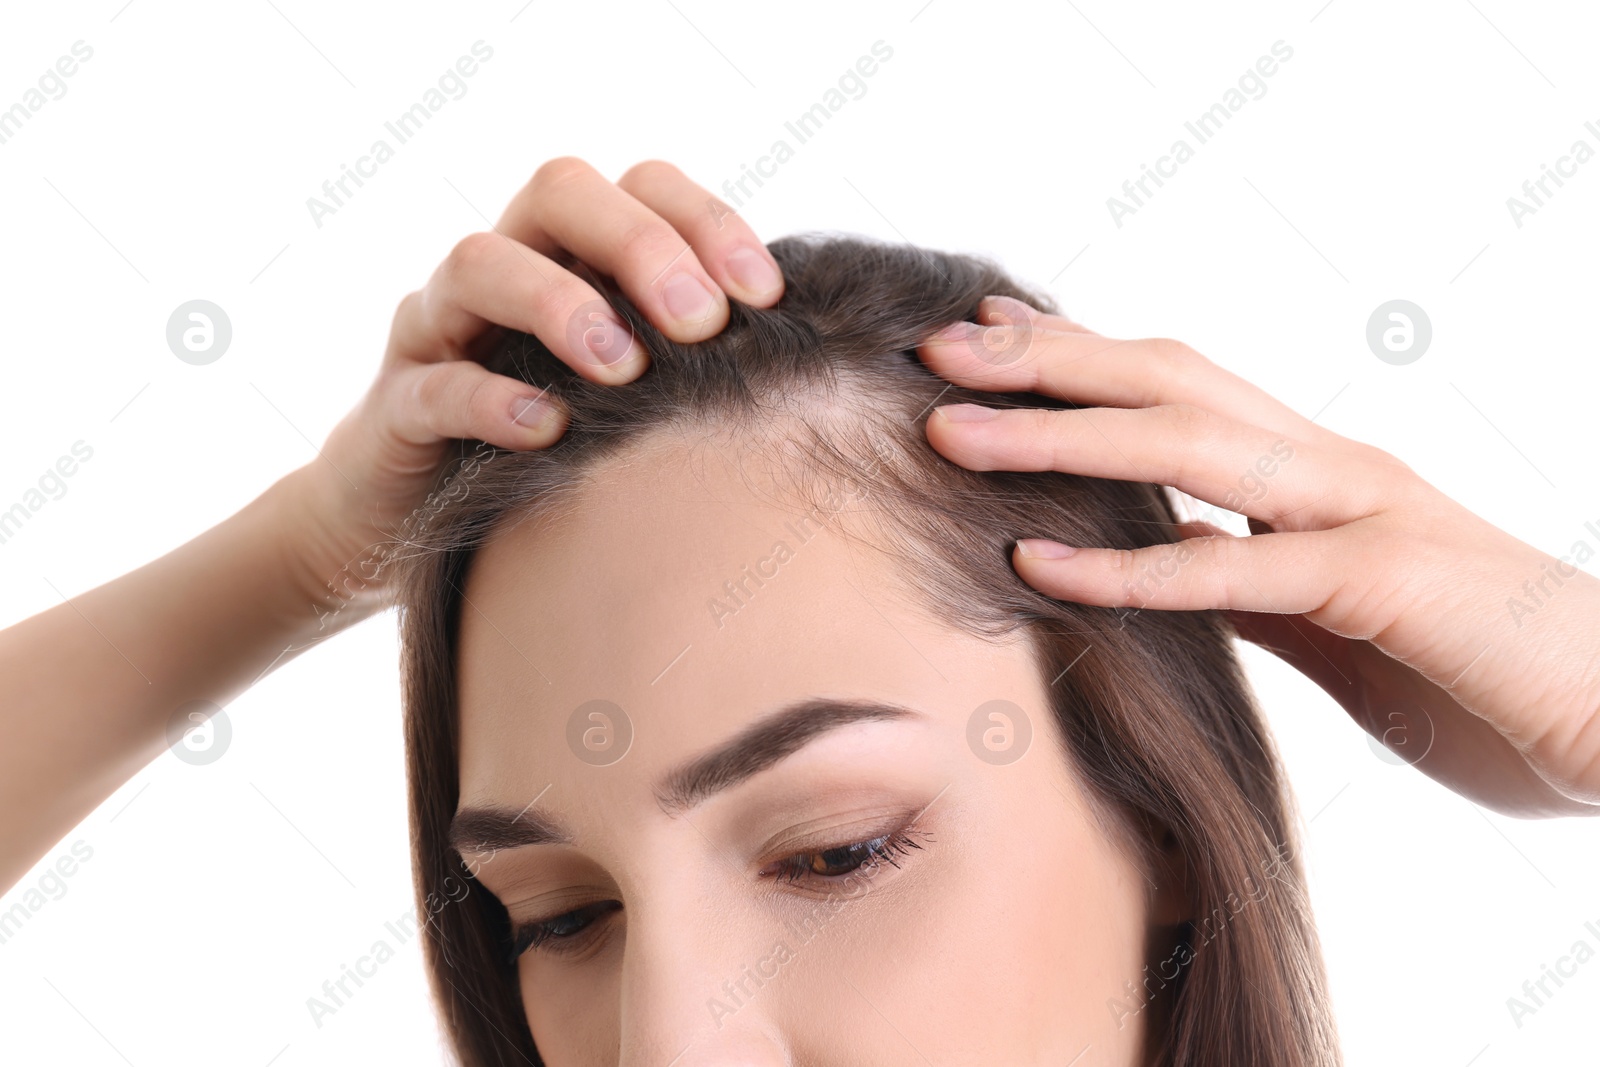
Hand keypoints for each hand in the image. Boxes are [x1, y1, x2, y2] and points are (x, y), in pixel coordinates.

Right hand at [285, 158, 782, 625]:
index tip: (766, 295)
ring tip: (622, 368)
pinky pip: (431, 384)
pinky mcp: (396, 406)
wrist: (417, 519)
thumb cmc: (555, 444)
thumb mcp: (633, 393)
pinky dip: (486, 399)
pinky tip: (544, 427)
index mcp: (573, 251)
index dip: (706, 221)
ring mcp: (441, 329)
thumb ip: (696, 360)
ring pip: (479, 263)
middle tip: (699, 320)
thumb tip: (813, 365)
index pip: (642, 186)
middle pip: (559, 191)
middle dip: (637, 243)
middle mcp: (506, 268)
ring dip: (561, 304)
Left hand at [918, 297, 1599, 817]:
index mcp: (1314, 472)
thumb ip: (1248, 581)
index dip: (1078, 355)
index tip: (985, 335)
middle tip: (936, 352)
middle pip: (1165, 384)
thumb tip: (1165, 559)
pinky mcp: (1381, 585)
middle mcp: (1329, 468)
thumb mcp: (1332, 620)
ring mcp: (1358, 515)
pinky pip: (1236, 570)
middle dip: (1045, 363)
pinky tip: (1039, 560)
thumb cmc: (1475, 668)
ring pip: (1188, 446)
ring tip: (950, 431)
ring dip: (1059, 437)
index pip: (1177, 386)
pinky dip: (1132, 566)